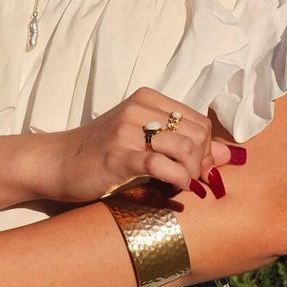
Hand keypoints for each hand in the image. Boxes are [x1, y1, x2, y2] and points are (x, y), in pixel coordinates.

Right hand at [38, 87, 238, 202]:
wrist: (58, 162)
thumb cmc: (102, 152)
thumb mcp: (143, 141)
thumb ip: (184, 144)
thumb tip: (228, 155)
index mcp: (147, 98)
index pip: (200, 121)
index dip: (206, 149)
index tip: (196, 168)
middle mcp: (139, 108)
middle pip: (197, 133)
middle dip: (201, 162)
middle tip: (187, 179)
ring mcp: (127, 130)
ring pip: (184, 148)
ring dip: (189, 173)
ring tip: (177, 184)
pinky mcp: (118, 154)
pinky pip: (162, 166)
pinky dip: (176, 180)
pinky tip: (170, 188)